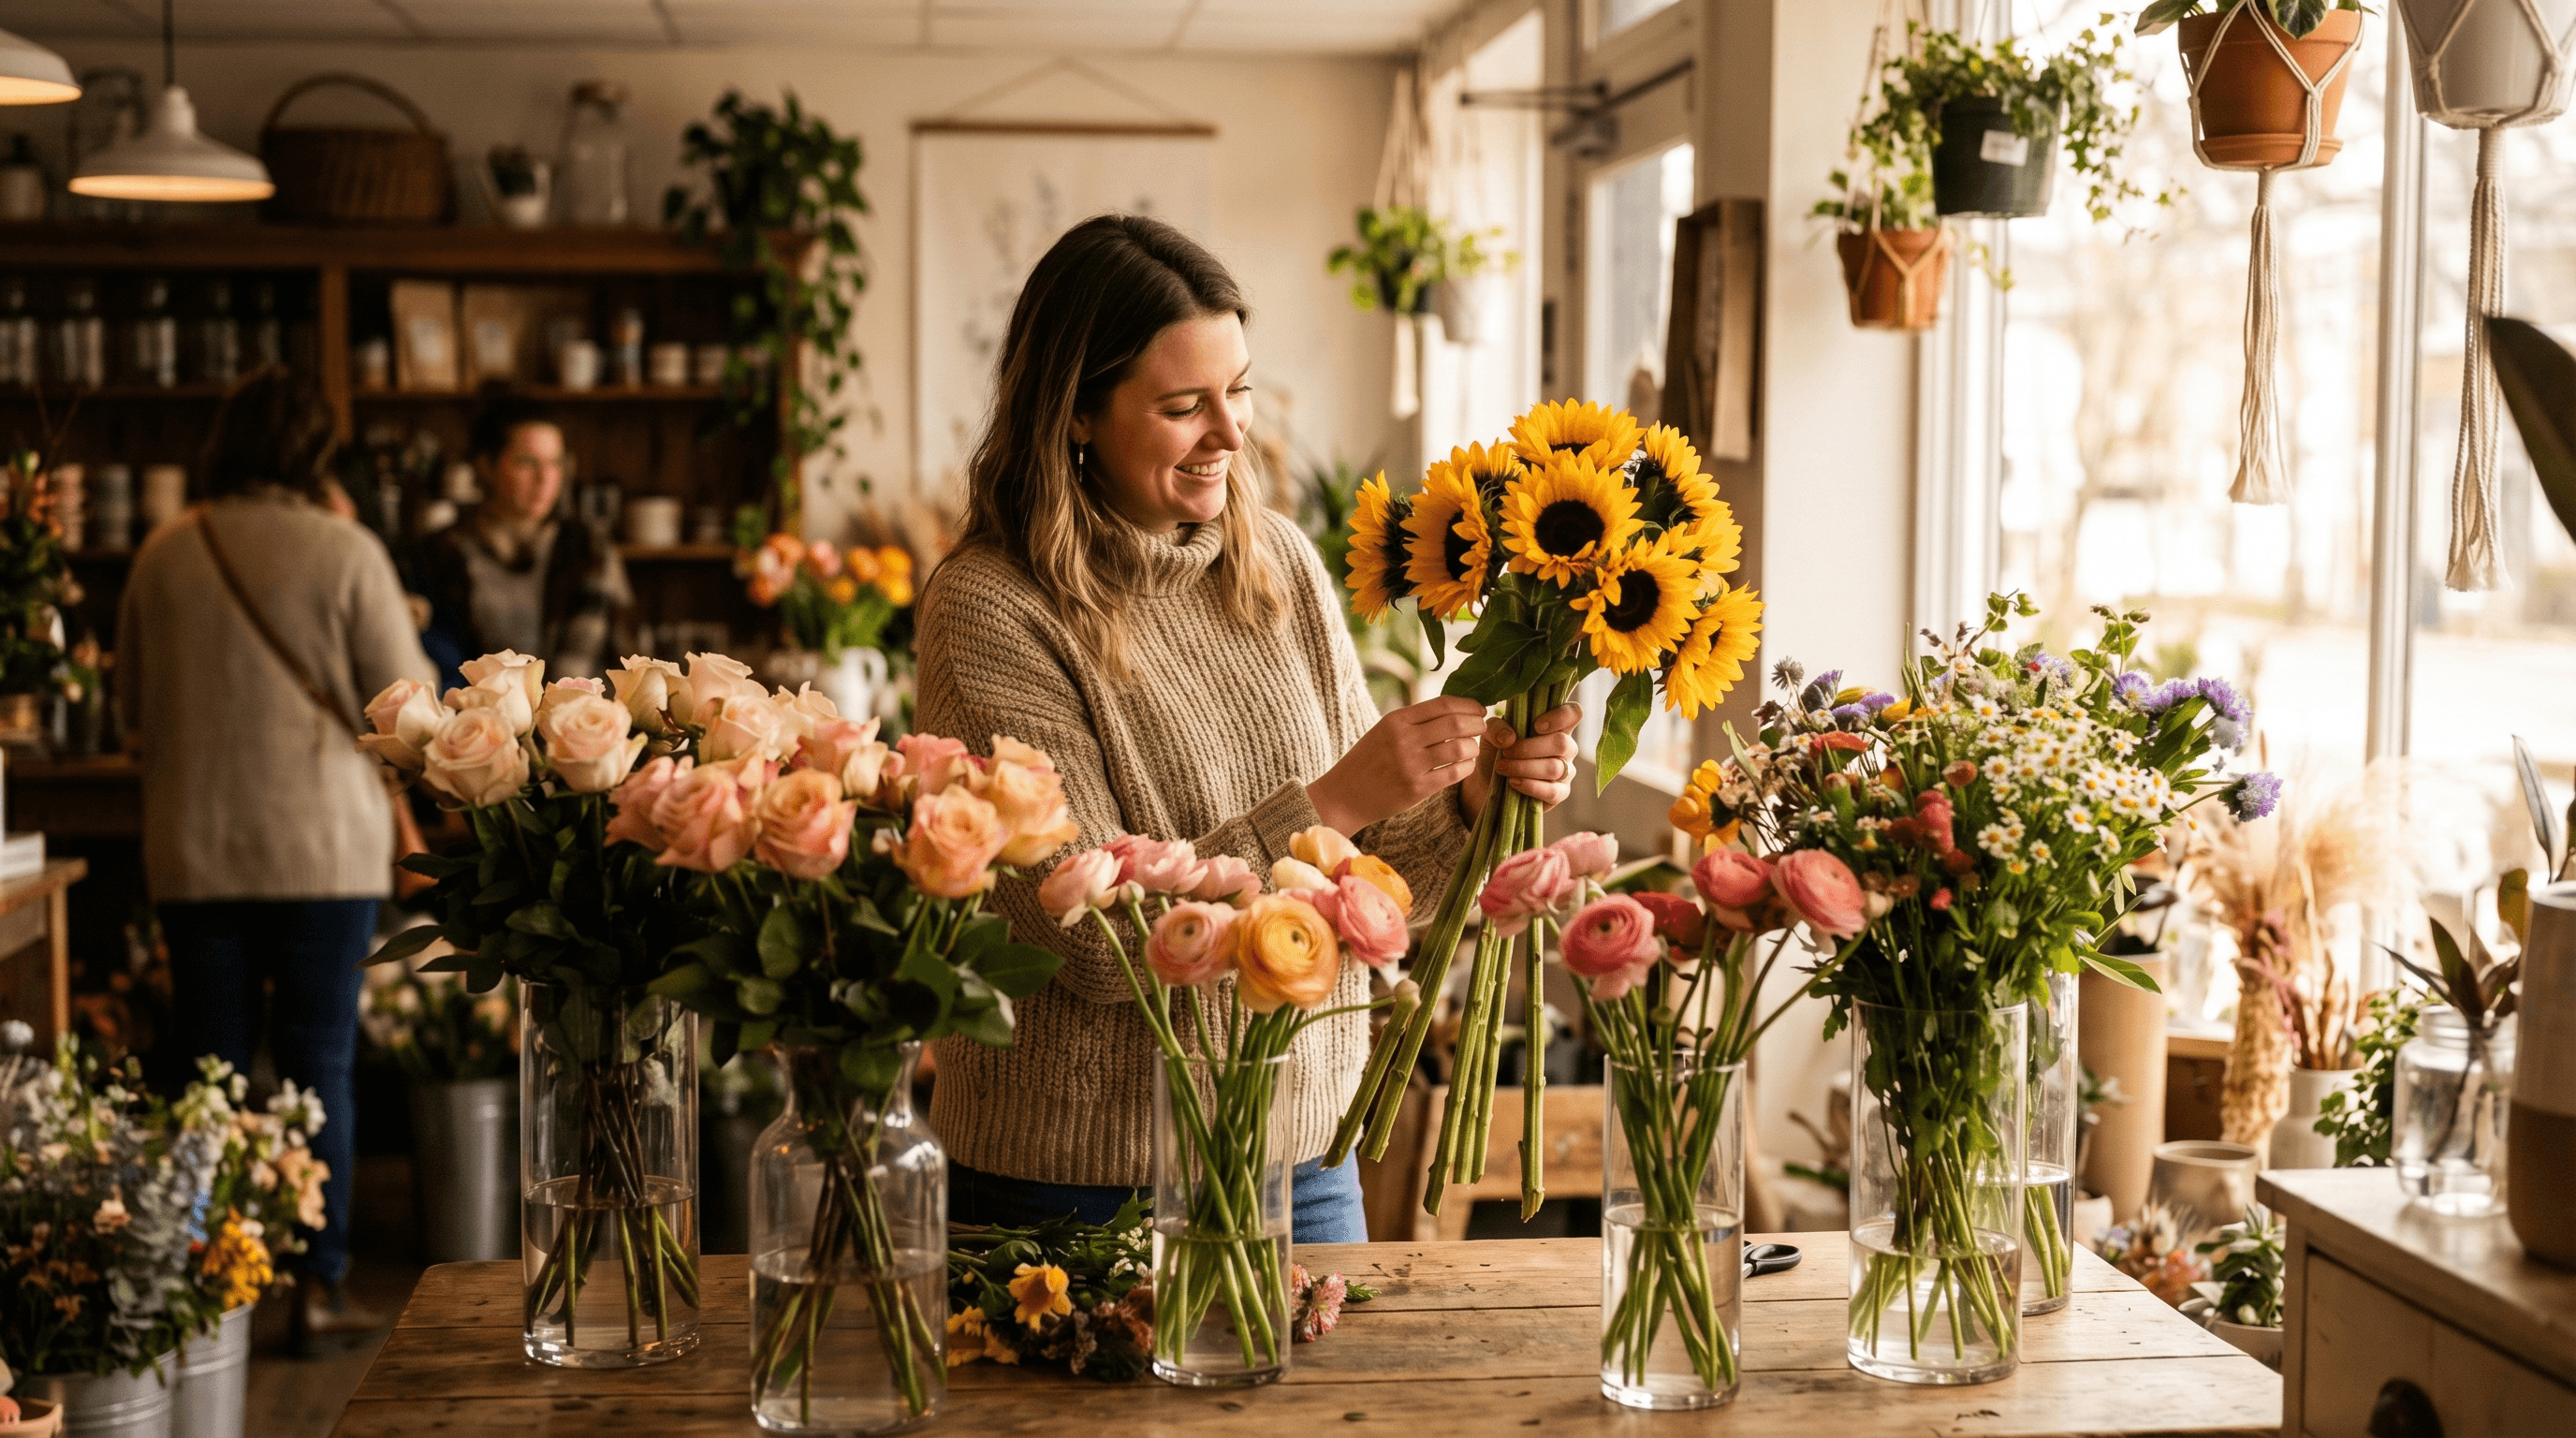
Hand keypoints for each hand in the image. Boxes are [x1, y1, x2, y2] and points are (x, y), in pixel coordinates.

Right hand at [1307, 696, 1488, 834]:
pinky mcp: (1417, 789)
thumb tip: (1457, 709)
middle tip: (1482, 728)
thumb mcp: (1385, 730)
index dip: (1468, 705)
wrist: (1344, 795)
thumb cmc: (1369, 760)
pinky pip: (1455, 774)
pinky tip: (1465, 766)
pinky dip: (1467, 767)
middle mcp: (1403, 739)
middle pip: (1456, 725)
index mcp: (1396, 720)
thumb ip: (1415, 720)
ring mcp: (1410, 765)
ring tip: (1472, 749)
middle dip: (1477, 725)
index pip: (1443, 704)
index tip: (1479, 709)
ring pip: (1460, 750)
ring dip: (1473, 748)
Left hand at [1459, 703, 1582, 819]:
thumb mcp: (1491, 734)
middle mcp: (1566, 747)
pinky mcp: (1560, 793)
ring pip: (1554, 768)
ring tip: (1502, 767)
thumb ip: (1497, 728)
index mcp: (1555, 725)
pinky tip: (1513, 782)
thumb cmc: (1497, 751)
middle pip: (1562, 743)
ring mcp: (1566, 770)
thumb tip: (1509, 738)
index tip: (1536, 725)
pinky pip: (1552, 791)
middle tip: (1506, 752)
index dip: (1560, 717)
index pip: (1573, 713)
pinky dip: (1530, 786)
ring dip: (1524, 767)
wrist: (1489, 781)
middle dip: (1529, 748)